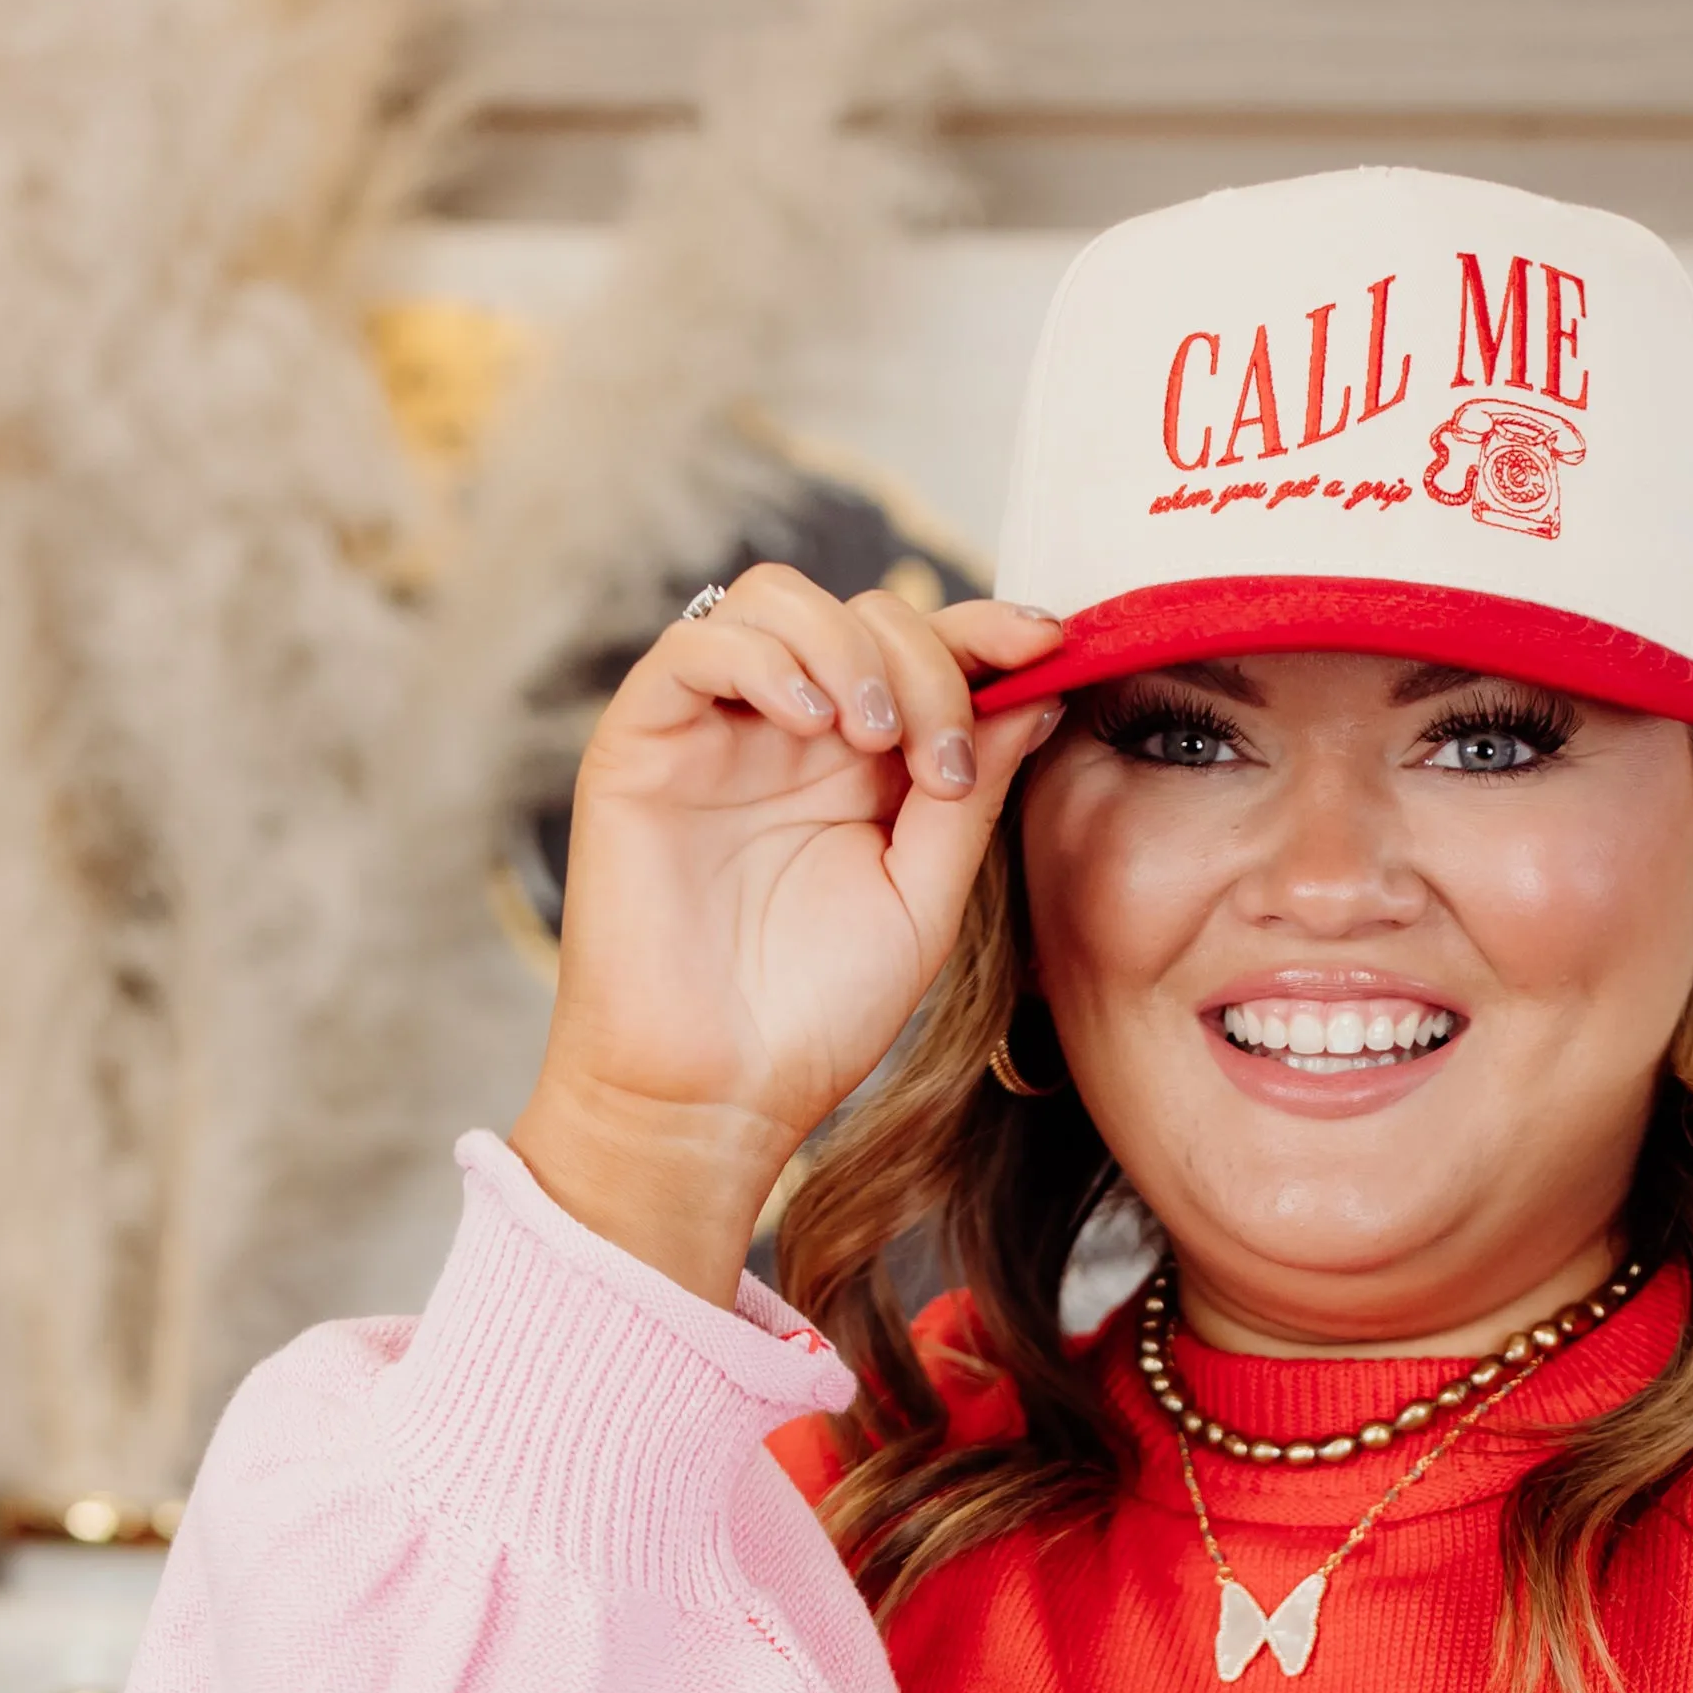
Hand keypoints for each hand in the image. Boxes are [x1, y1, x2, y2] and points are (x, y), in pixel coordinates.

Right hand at [510, 572, 1066, 1304]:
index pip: (925, 652)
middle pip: (864, 612)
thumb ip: (973, 794)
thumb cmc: (815, 1015)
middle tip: (941, 762)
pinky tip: (807, 717)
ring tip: (875, 736)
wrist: (716, 1094)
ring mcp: (715, 729)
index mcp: (863, 764)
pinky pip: (694, 644)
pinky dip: (761, 656)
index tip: (1049, 642)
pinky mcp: (643, 740)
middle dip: (926, 662)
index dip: (986, 629)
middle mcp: (790, 731)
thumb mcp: (925, 897)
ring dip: (846, 644)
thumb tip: (1036, 694)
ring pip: (776, 598)